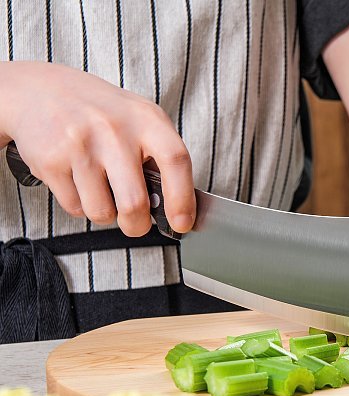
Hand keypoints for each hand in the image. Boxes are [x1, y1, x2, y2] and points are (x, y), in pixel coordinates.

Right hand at [0, 61, 194, 236]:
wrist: (38, 89)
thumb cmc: (100, 113)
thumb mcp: (139, 120)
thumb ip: (161, 159)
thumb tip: (180, 211)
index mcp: (146, 120)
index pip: (175, 160)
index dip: (182, 199)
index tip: (182, 223)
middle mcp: (114, 130)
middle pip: (134, 203)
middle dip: (137, 225)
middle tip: (135, 222)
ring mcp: (80, 145)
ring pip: (102, 213)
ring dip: (105, 213)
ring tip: (101, 189)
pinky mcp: (51, 161)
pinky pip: (75, 208)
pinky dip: (80, 204)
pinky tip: (78, 180)